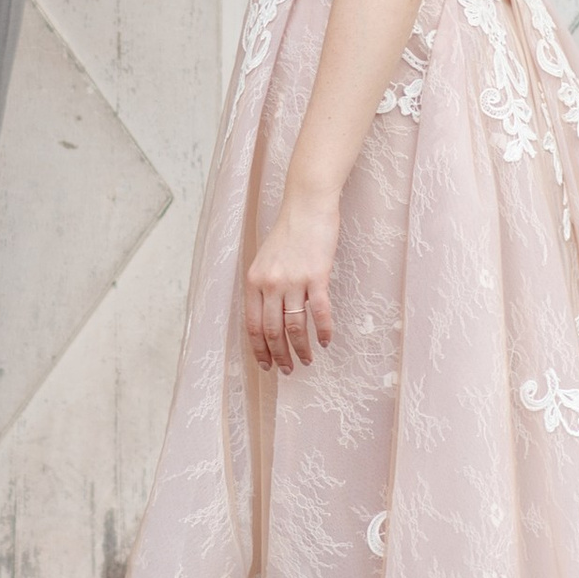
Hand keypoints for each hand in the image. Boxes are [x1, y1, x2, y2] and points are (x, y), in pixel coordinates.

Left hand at [246, 189, 337, 374]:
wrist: (307, 207)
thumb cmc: (288, 232)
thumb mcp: (265, 259)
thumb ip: (263, 286)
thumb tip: (267, 317)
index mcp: (254, 281)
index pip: (252, 325)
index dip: (259, 349)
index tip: (266, 365)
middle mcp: (271, 284)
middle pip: (272, 331)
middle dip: (279, 356)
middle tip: (287, 370)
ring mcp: (294, 280)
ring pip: (295, 326)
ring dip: (301, 349)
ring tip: (307, 360)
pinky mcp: (317, 276)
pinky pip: (320, 311)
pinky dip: (323, 330)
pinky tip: (326, 341)